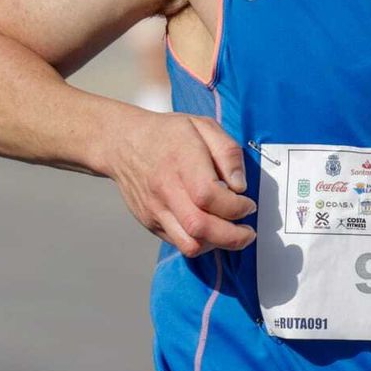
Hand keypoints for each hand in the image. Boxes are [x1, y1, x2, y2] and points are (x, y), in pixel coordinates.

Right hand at [108, 112, 256, 256]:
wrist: (122, 143)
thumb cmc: (167, 133)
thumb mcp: (203, 126)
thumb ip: (228, 152)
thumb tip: (239, 186)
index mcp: (181, 160)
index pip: (209, 195)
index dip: (235, 206)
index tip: (248, 204)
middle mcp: (165, 188)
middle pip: (199, 226)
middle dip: (232, 236)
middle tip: (248, 233)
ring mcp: (154, 209)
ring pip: (188, 243)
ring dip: (216, 244)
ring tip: (230, 234)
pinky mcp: (149, 221)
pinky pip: (178, 243)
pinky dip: (200, 242)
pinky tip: (211, 230)